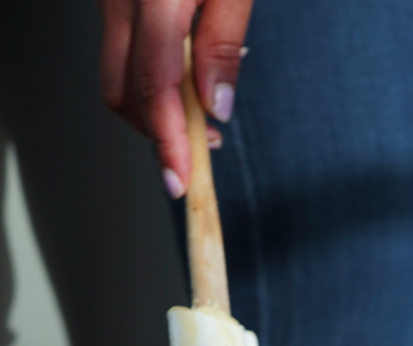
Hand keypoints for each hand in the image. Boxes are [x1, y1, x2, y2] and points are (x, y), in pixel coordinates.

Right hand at [97, 0, 253, 197]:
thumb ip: (221, 44)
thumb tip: (216, 106)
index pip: (154, 86)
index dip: (168, 140)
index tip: (180, 179)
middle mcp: (120, 0)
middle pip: (123, 94)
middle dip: (161, 133)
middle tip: (207, 145)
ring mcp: (110, 0)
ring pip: (116, 79)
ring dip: (155, 112)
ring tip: (203, 118)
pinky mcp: (113, 2)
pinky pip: (121, 55)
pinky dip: (149, 83)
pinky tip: (186, 85)